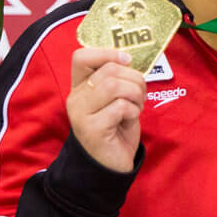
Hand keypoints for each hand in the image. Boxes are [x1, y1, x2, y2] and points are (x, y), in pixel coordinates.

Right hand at [66, 48, 146, 172]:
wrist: (111, 164)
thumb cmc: (117, 128)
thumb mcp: (116, 99)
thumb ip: (116, 79)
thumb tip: (127, 59)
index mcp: (80, 87)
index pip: (81, 57)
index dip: (107, 53)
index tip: (127, 61)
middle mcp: (76, 98)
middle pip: (109, 70)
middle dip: (135, 79)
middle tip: (140, 95)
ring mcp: (81, 113)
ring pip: (115, 85)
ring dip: (135, 95)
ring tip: (136, 107)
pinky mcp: (91, 128)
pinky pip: (120, 107)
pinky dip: (133, 111)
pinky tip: (129, 120)